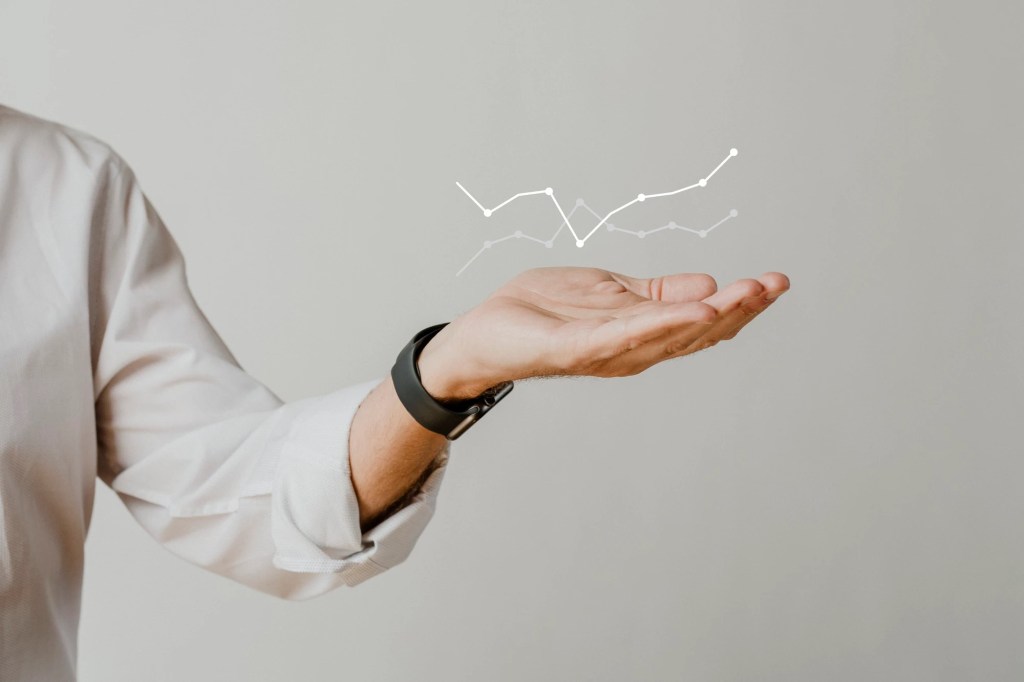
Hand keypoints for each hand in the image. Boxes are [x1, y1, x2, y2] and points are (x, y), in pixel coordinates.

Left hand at [417, 267, 789, 399]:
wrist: (486, 331)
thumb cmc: (544, 312)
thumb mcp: (612, 292)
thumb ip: (658, 293)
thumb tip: (710, 284)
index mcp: (642, 334)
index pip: (701, 322)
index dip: (739, 305)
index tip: (775, 282)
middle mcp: (632, 351)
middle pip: (696, 332)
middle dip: (739, 309)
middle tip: (776, 284)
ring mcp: (606, 352)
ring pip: (670, 336)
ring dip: (713, 315)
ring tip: (748, 294)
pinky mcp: (576, 348)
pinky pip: (625, 337)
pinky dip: (662, 324)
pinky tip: (693, 310)